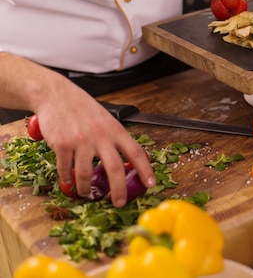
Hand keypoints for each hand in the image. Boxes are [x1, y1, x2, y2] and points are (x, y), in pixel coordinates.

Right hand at [35, 82, 154, 206]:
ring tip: (87, 194)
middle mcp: (101, 136)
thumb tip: (125, 161)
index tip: (151, 184)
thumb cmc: (83, 108)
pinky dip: (66, 178)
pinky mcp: (62, 144)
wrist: (56, 95)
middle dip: (119, 189)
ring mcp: (81, 140)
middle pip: (115, 168)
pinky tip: (68, 181)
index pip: (136, 152)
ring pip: (86, 173)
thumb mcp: (106, 119)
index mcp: (116, 130)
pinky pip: (65, 168)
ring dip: (86, 188)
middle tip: (119, 203)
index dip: (146, 170)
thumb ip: (114, 138)